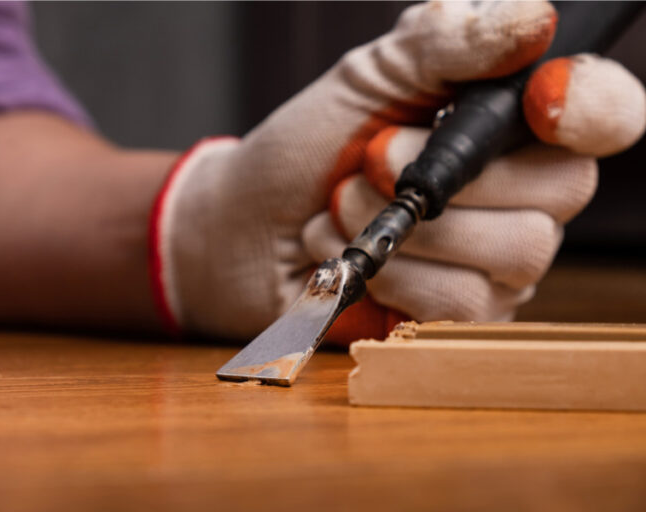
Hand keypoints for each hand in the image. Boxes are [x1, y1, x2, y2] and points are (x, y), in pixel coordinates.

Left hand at [149, 1, 645, 340]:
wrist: (250, 227)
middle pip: (562, 190)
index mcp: (507, 123)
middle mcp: (523, 193)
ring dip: (407, 227)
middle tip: (371, 159)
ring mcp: (499, 260)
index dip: (590, 107)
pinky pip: (465, 303)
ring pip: (515, 252)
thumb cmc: (308, 149)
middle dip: (445, 173)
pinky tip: (356, 258)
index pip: (604, 114)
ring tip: (345, 208)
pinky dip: (394, 274)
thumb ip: (441, 44)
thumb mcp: (365, 78)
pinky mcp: (464, 314)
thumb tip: (533, 20)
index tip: (542, 102)